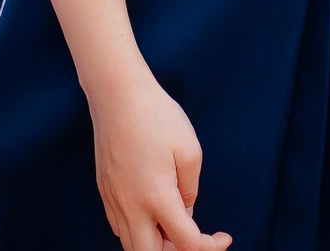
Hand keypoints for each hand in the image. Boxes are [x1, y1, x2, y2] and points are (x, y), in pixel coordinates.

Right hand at [89, 71, 230, 250]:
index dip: (211, 247)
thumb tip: (185, 212)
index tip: (224, 237)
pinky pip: (120, 227)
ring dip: (155, 245)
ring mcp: (113, 200)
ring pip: (131, 246)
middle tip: (193, 238)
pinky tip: (152, 212)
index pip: (186, 244)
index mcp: (157, 198)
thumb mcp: (190, 150)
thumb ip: (191, 190)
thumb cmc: (156, 116)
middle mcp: (130, 206)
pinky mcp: (105, 191)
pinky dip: (138, 231)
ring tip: (174, 226)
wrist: (117, 94)